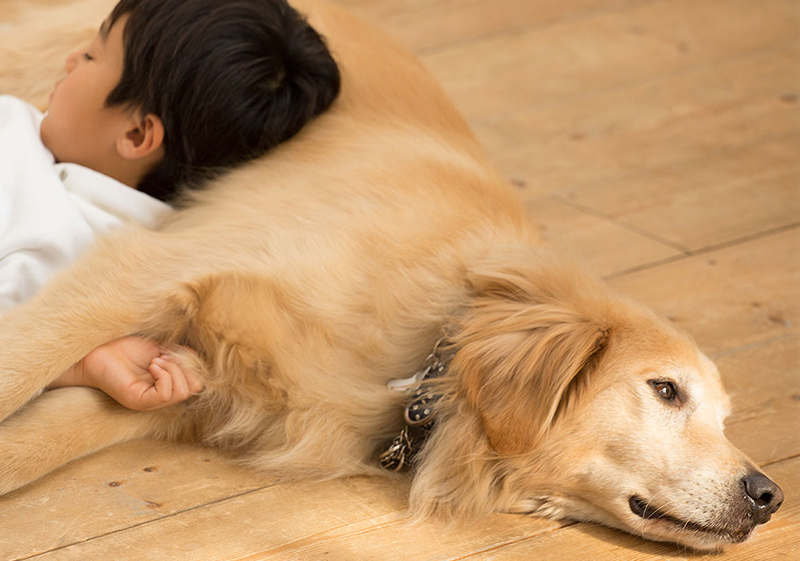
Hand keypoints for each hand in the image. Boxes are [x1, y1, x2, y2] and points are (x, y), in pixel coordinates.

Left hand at [51, 337, 203, 410]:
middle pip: (192, 389)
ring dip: (173, 370)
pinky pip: (164, 395)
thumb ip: (178, 355)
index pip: (195, 385)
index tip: (175, 352)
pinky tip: (152, 365)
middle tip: (165, 356)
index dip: (192, 366)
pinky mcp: (137, 401)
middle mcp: (158, 397)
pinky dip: (164, 376)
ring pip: (180, 393)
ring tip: (156, 360)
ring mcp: (148, 401)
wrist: (99, 350)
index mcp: (165, 385)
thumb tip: (196, 358)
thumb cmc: (125, 349)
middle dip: (184, 368)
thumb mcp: (159, 349)